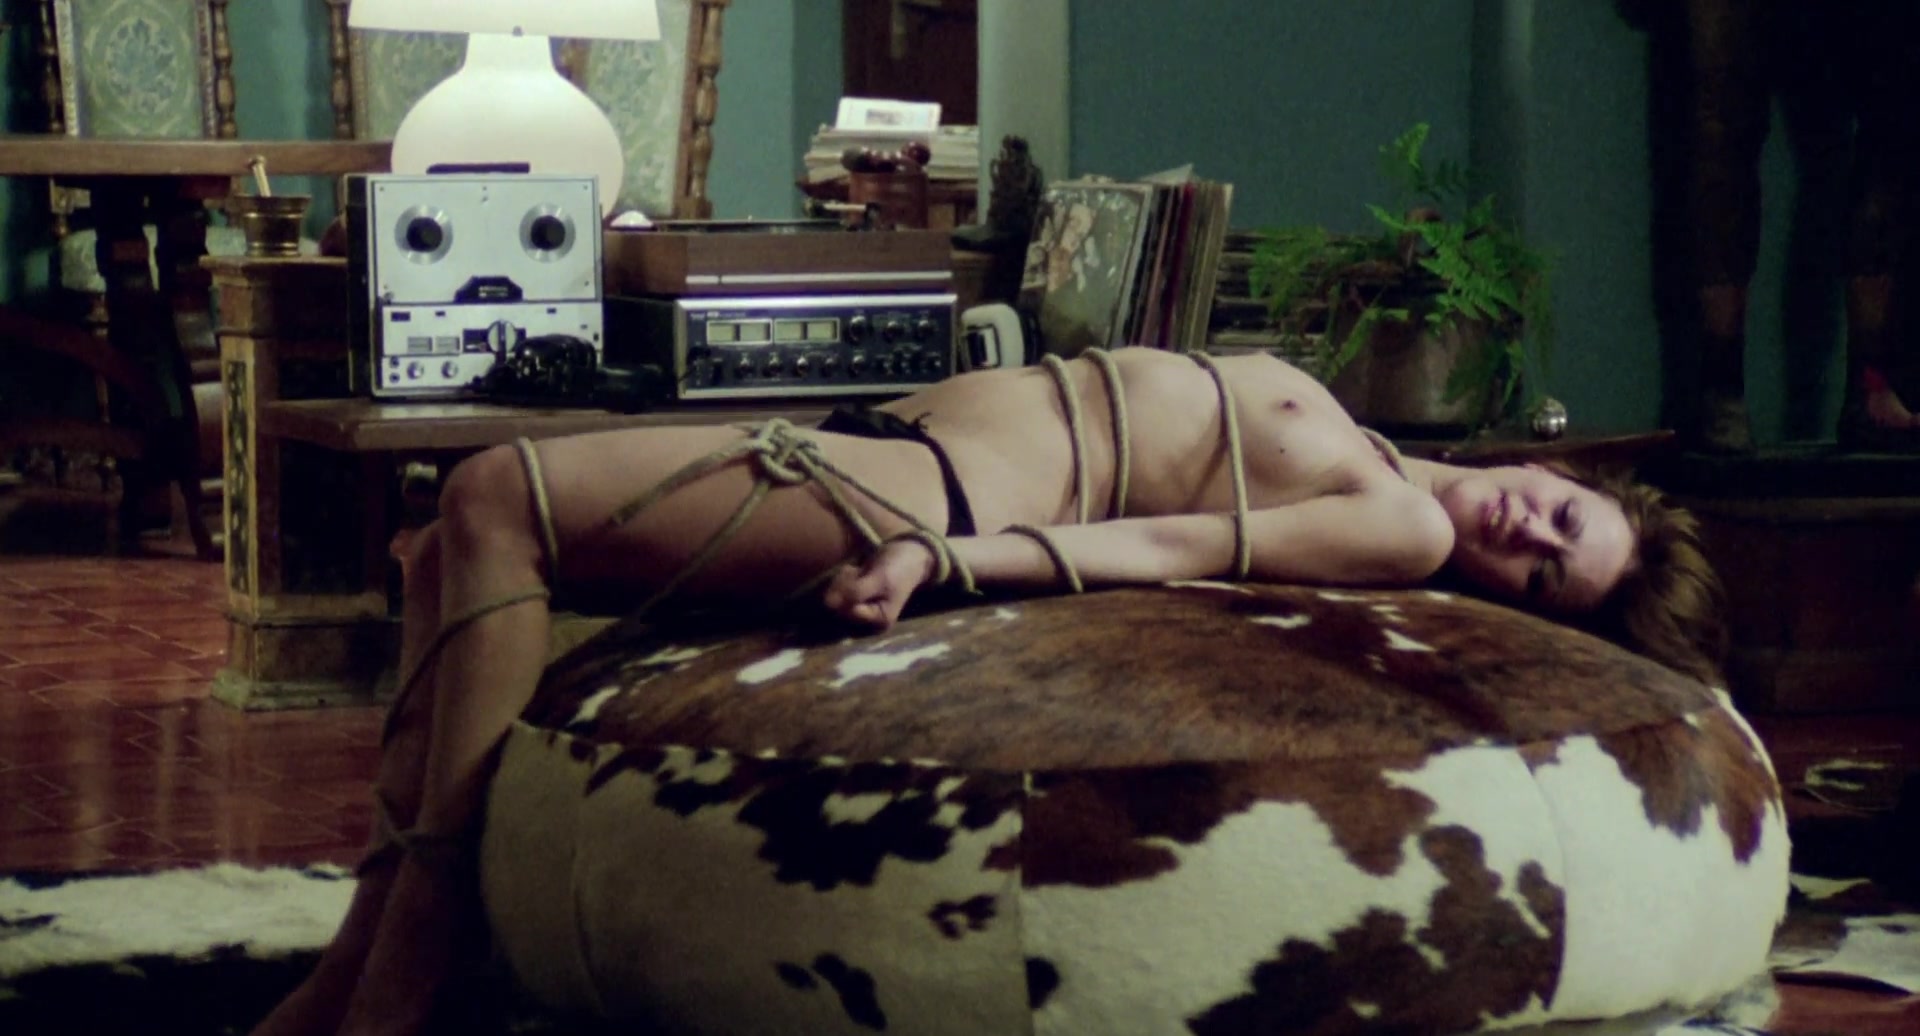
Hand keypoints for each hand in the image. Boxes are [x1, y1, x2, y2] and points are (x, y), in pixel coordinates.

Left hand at [821, 537, 936, 630]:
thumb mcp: (880, 580)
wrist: (910, 553)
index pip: (848, 611)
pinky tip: (857, 571)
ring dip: (844, 579)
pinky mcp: (856, 596)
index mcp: (879, 620)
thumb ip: (855, 592)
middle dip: (845, 585)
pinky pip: (838, 589)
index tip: (859, 575)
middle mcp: (868, 619)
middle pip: (839, 606)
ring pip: (836, 597)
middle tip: (860, 572)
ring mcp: (861, 608)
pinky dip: (844, 577)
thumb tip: (827, 603)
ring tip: (860, 571)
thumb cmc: (899, 568)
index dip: (847, 592)